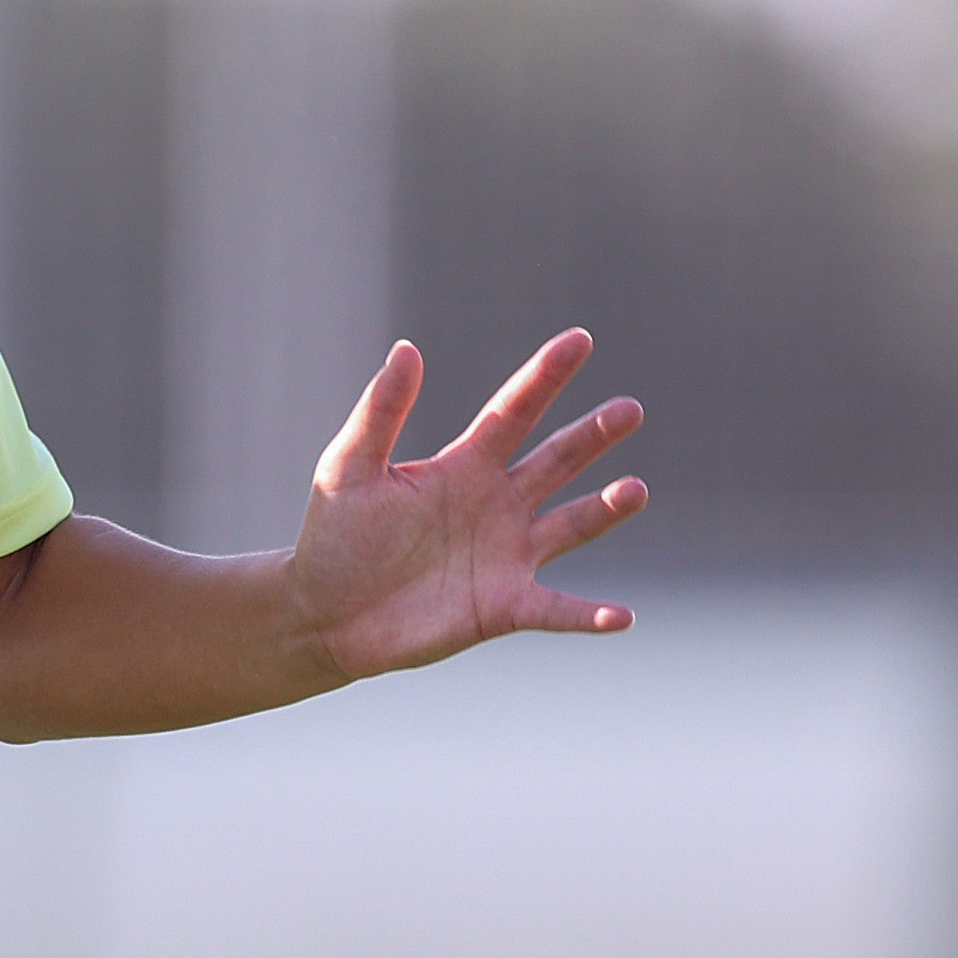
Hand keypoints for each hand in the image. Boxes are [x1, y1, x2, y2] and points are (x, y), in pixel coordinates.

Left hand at [287, 331, 645, 677]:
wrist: (323, 615)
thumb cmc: (334, 538)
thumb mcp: (348, 468)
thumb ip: (381, 411)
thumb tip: (406, 349)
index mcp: (464, 464)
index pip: (514, 410)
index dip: (545, 376)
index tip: (579, 340)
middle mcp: (497, 504)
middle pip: (558, 460)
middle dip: (593, 435)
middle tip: (629, 409)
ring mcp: (507, 555)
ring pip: (571, 525)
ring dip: (606, 509)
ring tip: (634, 490)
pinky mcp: (503, 606)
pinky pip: (556, 609)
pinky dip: (589, 615)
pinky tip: (620, 617)